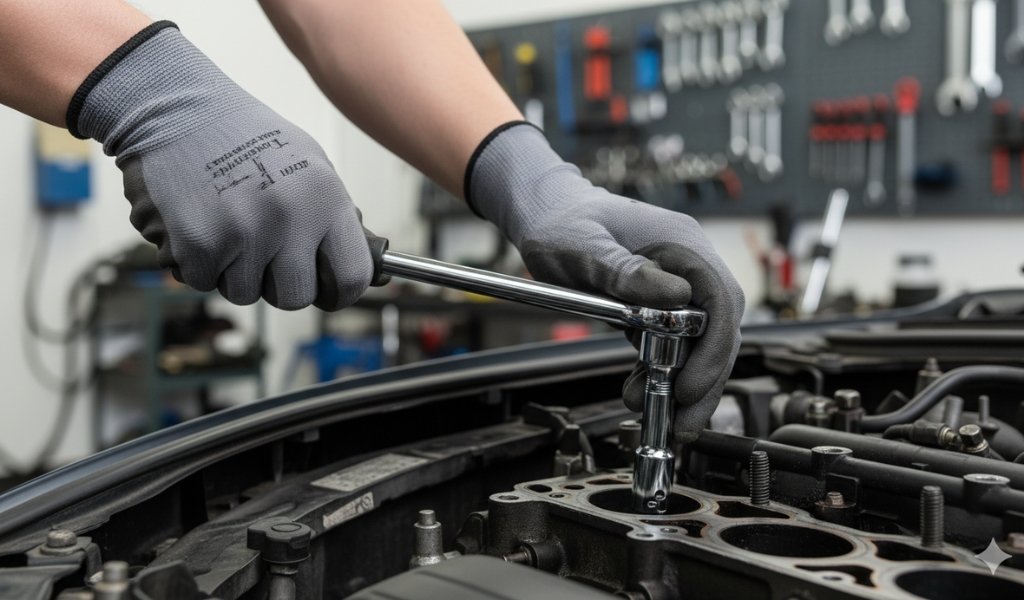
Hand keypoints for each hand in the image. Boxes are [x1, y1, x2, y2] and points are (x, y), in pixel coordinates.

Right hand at [69, 23, 370, 309]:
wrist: (179, 108)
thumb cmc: (250, 138)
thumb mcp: (312, 164)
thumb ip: (335, 218)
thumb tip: (363, 270)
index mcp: (326, 199)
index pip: (352, 278)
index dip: (340, 293)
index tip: (327, 291)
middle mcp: (289, 218)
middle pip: (297, 298)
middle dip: (282, 285)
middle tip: (268, 256)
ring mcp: (243, 234)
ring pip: (247, 293)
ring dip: (237, 272)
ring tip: (230, 226)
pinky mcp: (198, 244)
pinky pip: (205, 282)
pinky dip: (201, 264)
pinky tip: (202, 224)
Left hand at [468, 123, 744, 441]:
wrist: (545, 215)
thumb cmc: (562, 221)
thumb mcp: (586, 247)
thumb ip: (626, 271)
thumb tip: (676, 296)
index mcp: (683, 244)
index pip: (721, 299)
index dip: (715, 347)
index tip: (691, 385)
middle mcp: (687, 267)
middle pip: (718, 329)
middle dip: (706, 379)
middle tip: (684, 423)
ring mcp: (674, 288)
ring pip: (699, 343)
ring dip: (684, 383)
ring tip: (664, 418)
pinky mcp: (657, 307)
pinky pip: (672, 345)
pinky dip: (661, 373)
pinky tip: (640, 393)